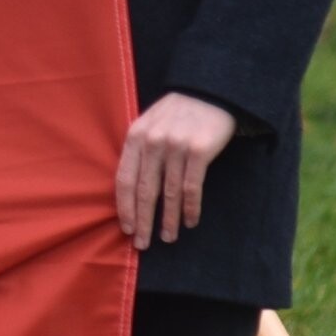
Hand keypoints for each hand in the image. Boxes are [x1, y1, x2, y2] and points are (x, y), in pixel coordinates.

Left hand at [115, 91, 235, 250]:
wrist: (210, 91)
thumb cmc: (178, 112)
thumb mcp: (151, 123)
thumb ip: (140, 150)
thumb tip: (132, 190)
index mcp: (135, 136)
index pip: (124, 179)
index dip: (124, 207)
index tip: (126, 228)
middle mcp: (153, 141)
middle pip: (144, 191)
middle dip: (143, 221)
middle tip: (142, 244)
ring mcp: (176, 146)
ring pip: (168, 193)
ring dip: (168, 220)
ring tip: (168, 237)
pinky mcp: (199, 151)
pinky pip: (191, 188)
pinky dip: (190, 208)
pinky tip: (190, 221)